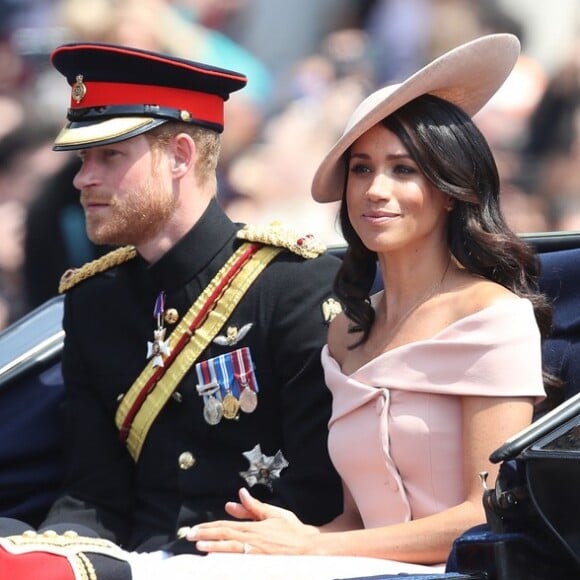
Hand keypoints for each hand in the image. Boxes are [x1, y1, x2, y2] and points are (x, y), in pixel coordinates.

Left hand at [187, 488, 319, 554]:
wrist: (308, 548)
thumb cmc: (292, 530)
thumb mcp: (273, 513)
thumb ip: (254, 506)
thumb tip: (240, 494)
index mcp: (254, 526)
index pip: (226, 525)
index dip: (210, 526)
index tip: (196, 528)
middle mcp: (252, 538)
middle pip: (224, 536)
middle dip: (205, 535)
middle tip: (189, 536)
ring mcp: (255, 552)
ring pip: (229, 549)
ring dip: (212, 548)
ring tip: (199, 546)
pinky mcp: (259, 562)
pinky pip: (239, 561)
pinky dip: (226, 560)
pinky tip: (216, 561)